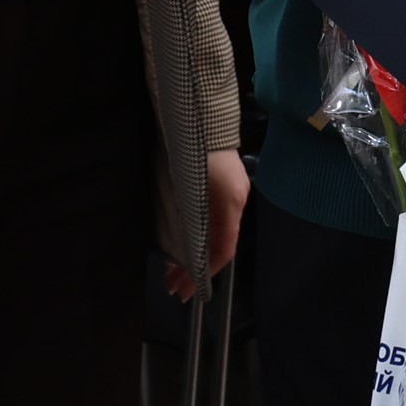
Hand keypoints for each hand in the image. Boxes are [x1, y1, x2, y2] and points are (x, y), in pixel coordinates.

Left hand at [165, 148, 251, 301]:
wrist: (199, 115)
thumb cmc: (198, 153)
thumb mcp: (199, 191)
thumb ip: (199, 223)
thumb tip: (191, 258)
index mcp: (231, 205)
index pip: (223, 250)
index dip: (204, 273)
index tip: (184, 290)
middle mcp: (233, 202)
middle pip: (217, 245)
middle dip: (194, 269)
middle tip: (172, 286)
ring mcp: (228, 193)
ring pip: (212, 234)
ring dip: (193, 254)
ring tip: (172, 270)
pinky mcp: (218, 185)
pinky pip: (210, 220)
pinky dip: (196, 237)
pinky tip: (182, 241)